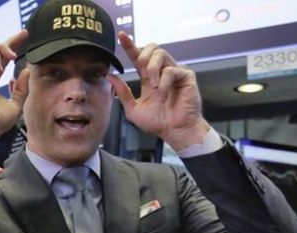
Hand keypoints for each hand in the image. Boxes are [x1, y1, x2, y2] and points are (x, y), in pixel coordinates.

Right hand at [0, 30, 29, 138]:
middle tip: (24, 34)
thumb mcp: (16, 104)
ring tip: (12, 56)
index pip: (1, 62)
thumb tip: (26, 71)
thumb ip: (21, 88)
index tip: (24, 42)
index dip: (12, 50)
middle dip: (10, 41)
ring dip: (2, 48)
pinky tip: (1, 65)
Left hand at [108, 32, 210, 151]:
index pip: (138, 57)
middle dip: (142, 57)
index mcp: (148, 77)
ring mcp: (174, 72)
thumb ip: (123, 93)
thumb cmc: (157, 123)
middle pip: (151, 47)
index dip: (129, 46)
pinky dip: (164, 81)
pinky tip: (164, 92)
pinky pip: (172, 69)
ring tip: (153, 86)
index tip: (121, 36)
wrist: (174, 132)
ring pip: (160, 53)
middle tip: (142, 73)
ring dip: (152, 68)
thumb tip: (110, 76)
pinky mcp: (186, 76)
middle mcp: (161, 72)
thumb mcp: (133, 109)